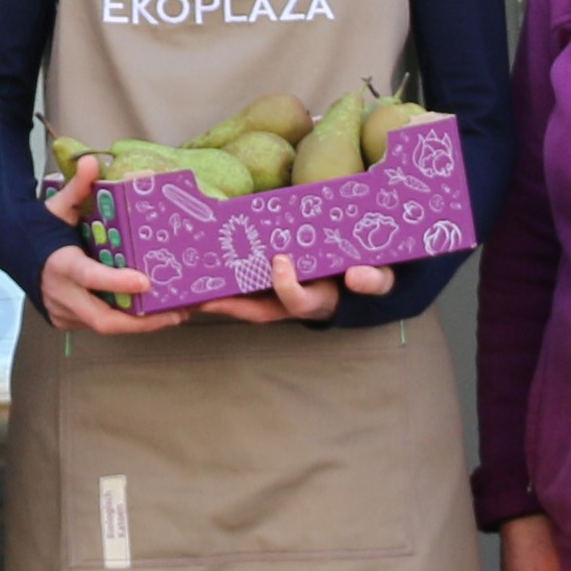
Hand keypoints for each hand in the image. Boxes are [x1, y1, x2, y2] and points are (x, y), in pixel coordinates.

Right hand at [39, 156, 176, 338]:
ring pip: (105, 325)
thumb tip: (92, 161)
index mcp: (60, 264)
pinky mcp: (67, 322)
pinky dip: (126, 320)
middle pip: (102, 319)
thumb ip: (78, 187)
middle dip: (141, 322)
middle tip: (176, 312)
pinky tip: (152, 313)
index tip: (145, 281)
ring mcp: (64, 313)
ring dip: (141, 323)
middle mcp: (61, 295)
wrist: (13, 253)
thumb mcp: (58, 206)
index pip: (89, 276)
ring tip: (177, 313)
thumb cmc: (42, 229)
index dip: (116, 282)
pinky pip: (100, 324)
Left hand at [186, 249, 403, 326]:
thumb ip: (374, 279)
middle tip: (200, 294)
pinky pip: (243, 284)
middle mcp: (295, 303)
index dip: (287, 286)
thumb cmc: (370, 273)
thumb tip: (356, 276)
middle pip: (257, 310)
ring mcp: (281, 295)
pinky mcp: (270, 281)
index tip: (280, 260)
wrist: (364, 271)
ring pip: (244, 300)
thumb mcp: (380, 278)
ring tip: (189, 281)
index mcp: (320, 301)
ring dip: (219, 294)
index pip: (298, 302)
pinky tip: (202, 260)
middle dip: (229, 304)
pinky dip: (224, 278)